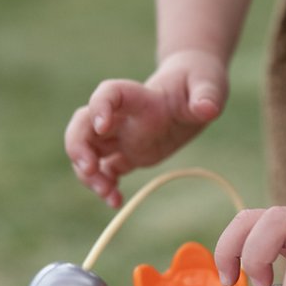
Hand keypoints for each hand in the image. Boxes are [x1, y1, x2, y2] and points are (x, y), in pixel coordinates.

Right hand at [64, 50, 226, 206]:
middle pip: (83, 124)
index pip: (108, 93)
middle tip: (89, 169)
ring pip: (89, 151)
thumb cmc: (198, 82)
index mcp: (138, 95)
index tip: (102, 126)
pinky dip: (106, 186)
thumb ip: (205, 96)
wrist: (194, 91)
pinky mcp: (128, 153)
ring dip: (88, 173)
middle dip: (77, 146)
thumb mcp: (208, 85)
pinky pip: (107, 170)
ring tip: (107, 194)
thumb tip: (207, 109)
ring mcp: (121, 135)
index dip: (99, 107)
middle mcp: (122, 115)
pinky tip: (115, 202)